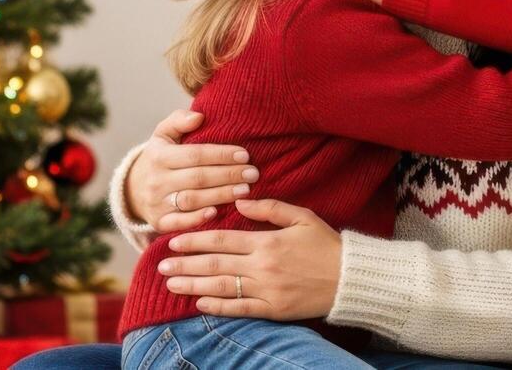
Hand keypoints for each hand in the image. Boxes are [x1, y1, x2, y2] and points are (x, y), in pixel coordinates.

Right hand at [125, 110, 258, 231]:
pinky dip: (198, 219)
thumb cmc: (159, 158)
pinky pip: (179, 223)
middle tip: (253, 173)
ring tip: (245, 190)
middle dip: (228, 175)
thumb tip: (199, 116)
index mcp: (159, 156)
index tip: (245, 154)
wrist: (132, 189)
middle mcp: (157, 180)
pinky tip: (218, 213)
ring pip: (192, 200)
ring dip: (221, 195)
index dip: (221, 154)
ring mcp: (157, 203)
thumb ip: (179, 121)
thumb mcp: (162, 135)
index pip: (195, 154)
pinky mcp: (159, 222)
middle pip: (198, 178)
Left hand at [157, 199, 341, 320]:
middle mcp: (262, 267)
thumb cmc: (326, 244)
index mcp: (267, 242)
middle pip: (214, 265)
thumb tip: (240, 201)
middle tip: (160, 264)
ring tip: (171, 283)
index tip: (173, 240)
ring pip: (221, 287)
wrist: (351, 278)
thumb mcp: (302, 216)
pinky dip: (218, 307)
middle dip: (184, 264)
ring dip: (193, 285)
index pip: (221, 240)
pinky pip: (240, 309)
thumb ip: (269, 208)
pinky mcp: (274, 310)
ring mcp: (267, 290)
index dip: (195, 240)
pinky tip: (199, 303)